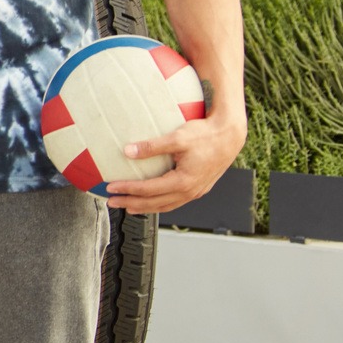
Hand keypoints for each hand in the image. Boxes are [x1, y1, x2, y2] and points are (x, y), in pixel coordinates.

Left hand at [106, 114, 246, 214]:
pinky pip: (176, 201)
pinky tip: (152, 200)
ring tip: (128, 206)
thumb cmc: (207, 135)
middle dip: (131, 203)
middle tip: (112, 202)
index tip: (111, 187)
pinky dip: (160, 203)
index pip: (148, 190)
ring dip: (145, 207)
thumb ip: (152, 146)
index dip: (128, 189)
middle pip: (155, 203)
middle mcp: (190, 191)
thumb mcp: (177, 138)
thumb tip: (128, 151)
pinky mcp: (199, 188)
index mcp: (183, 181)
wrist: (230, 136)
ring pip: (166, 205)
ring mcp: (196, 192)